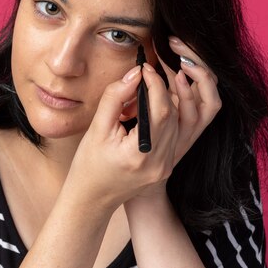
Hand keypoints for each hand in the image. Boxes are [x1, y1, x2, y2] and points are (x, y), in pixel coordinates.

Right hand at [64, 37, 221, 208]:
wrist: (92, 198)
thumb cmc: (89, 164)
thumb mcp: (96, 129)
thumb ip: (115, 98)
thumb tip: (134, 74)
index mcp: (140, 155)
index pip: (161, 110)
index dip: (156, 84)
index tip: (145, 69)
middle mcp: (160, 164)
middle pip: (174, 115)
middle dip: (163, 90)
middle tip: (145, 77)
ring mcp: (166, 167)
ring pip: (178, 123)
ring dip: (166, 102)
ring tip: (144, 93)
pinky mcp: (168, 166)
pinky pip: (174, 134)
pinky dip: (165, 117)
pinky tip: (148, 110)